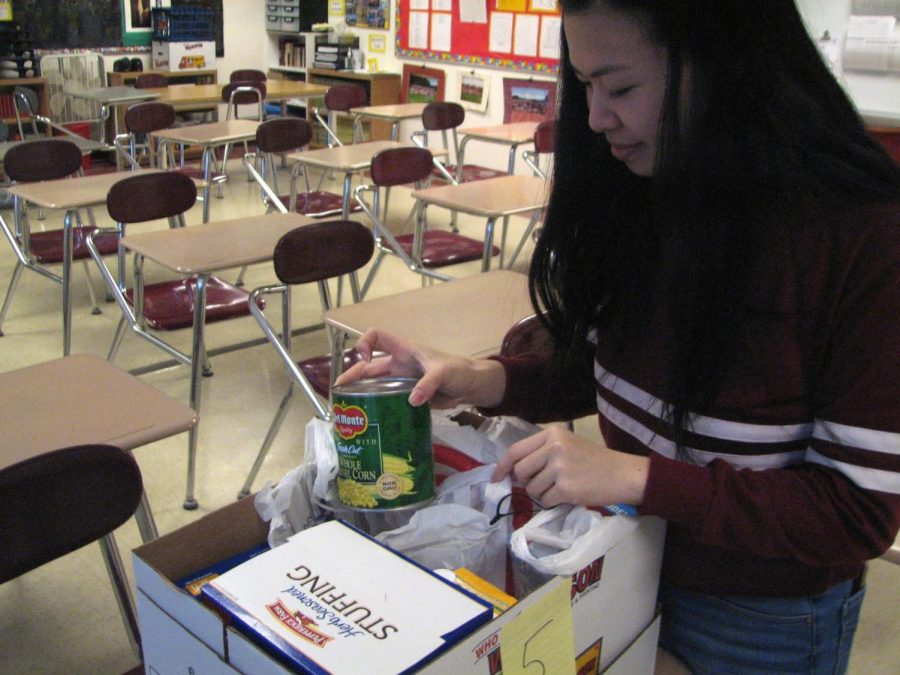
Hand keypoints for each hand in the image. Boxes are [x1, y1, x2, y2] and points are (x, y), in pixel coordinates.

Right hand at [334, 328, 506, 408]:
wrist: (471, 387)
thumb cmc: (459, 371)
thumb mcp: (445, 373)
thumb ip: (429, 383)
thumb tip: (412, 400)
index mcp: (404, 350)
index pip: (376, 336)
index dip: (365, 343)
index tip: (364, 359)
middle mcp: (398, 364)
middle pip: (368, 366)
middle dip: (351, 377)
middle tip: (338, 394)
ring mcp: (400, 382)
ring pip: (374, 386)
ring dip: (360, 395)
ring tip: (348, 410)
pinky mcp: (405, 398)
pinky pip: (386, 401)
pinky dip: (376, 408)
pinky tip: (369, 421)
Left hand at [491, 425, 648, 507]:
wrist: (622, 474)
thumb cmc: (594, 460)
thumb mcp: (566, 446)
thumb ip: (540, 454)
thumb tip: (511, 473)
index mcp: (552, 434)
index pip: (516, 450)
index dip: (502, 466)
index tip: (496, 478)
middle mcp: (553, 447)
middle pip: (520, 471)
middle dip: (526, 482)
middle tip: (543, 484)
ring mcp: (559, 468)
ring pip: (531, 488)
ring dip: (542, 493)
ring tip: (561, 487)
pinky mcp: (566, 488)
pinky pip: (545, 500)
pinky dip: (552, 502)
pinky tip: (568, 495)